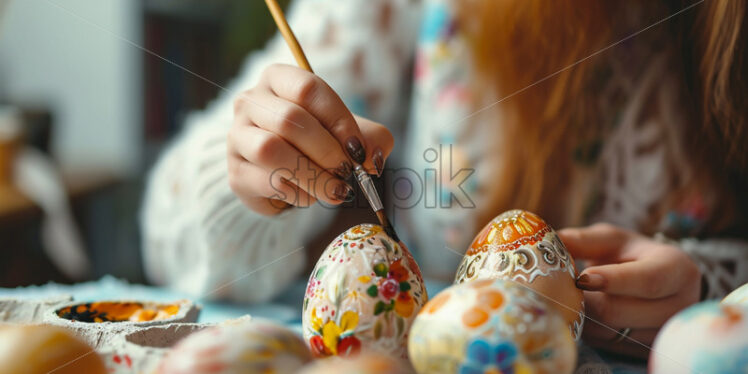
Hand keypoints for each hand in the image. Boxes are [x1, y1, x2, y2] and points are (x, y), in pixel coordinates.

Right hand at [228, 64, 393, 214]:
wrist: (283, 175)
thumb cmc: (319, 144)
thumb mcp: (349, 134)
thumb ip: (370, 139)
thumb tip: (372, 158)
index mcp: (278, 79)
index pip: (307, 88)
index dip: (338, 119)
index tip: (358, 148)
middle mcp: (250, 102)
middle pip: (289, 119)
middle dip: (326, 150)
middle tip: (348, 172)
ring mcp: (237, 137)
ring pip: (271, 151)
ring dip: (312, 175)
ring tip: (336, 191)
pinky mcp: (235, 173)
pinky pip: (265, 181)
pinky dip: (296, 193)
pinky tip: (310, 196)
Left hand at [557, 223, 700, 357]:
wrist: (658, 284)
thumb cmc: (631, 256)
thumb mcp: (613, 240)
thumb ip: (585, 240)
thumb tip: (552, 242)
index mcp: (678, 270)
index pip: (649, 280)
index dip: (613, 281)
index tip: (581, 278)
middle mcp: (681, 305)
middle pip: (621, 312)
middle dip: (585, 301)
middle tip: (563, 289)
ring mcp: (666, 333)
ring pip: (611, 333)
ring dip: (584, 318)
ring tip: (572, 300)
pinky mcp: (649, 351)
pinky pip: (610, 346)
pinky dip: (591, 332)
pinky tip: (584, 316)